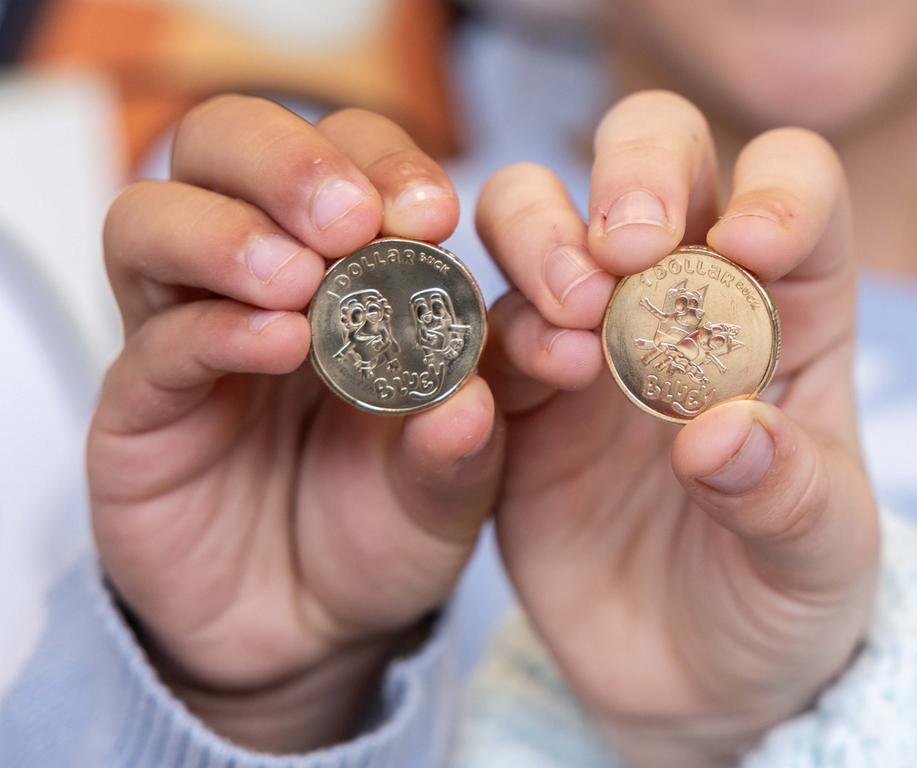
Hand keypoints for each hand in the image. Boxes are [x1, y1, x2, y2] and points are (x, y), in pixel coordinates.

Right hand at [88, 96, 501, 752]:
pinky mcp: (140, 409)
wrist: (311, 627)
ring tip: (300, 281)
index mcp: (346, 269)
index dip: (384, 163)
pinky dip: (210, 330)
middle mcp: (255, 281)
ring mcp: (186, 336)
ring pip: (152, 219)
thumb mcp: (448, 490)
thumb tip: (469, 398)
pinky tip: (275, 345)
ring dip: (230, 233)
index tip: (434, 214)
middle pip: (226, 143)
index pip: (343, 157)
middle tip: (352, 219)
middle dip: (290, 161)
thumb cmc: (385, 529)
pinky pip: (152, 344)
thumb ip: (464, 445)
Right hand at [477, 91, 878, 766]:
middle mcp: (679, 299)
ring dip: (539, 242)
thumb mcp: (818, 560)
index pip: (792, 186)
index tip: (748, 247)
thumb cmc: (778, 599)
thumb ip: (787, 495)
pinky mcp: (512, 399)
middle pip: (654, 157)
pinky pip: (472, 335)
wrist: (688, 680)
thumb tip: (719, 435)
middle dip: (634, 172)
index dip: (774, 188)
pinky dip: (474, 340)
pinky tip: (500, 393)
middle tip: (621, 248)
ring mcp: (586, 339)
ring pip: (536, 219)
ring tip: (567, 329)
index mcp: (788, 310)